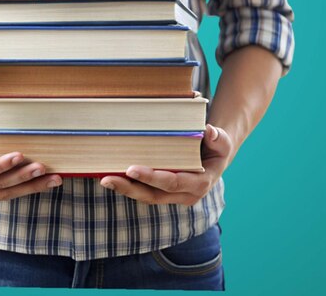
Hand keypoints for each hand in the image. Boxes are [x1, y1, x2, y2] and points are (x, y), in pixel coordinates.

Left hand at [99, 124, 232, 204]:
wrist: (215, 155)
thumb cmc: (217, 146)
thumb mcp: (222, 140)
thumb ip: (217, 137)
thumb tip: (208, 130)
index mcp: (199, 184)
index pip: (172, 182)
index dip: (151, 177)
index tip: (131, 168)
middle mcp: (185, 195)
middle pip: (153, 195)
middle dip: (129, 188)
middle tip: (107, 179)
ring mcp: (173, 196)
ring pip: (146, 196)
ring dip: (125, 189)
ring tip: (104, 179)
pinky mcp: (164, 193)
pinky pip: (144, 192)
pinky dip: (128, 186)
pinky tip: (111, 177)